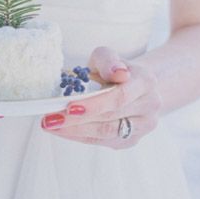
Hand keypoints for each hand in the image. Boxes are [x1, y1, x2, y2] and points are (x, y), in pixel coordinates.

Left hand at [39, 46, 160, 148]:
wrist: (135, 85)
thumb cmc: (114, 69)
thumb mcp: (107, 56)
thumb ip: (108, 60)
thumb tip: (117, 72)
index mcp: (145, 81)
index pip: (119, 97)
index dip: (94, 104)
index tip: (69, 107)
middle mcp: (150, 106)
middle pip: (110, 117)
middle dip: (77, 120)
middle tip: (49, 118)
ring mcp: (143, 126)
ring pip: (106, 134)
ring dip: (75, 131)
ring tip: (51, 125)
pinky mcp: (131, 140)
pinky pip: (103, 142)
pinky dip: (81, 136)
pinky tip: (64, 130)